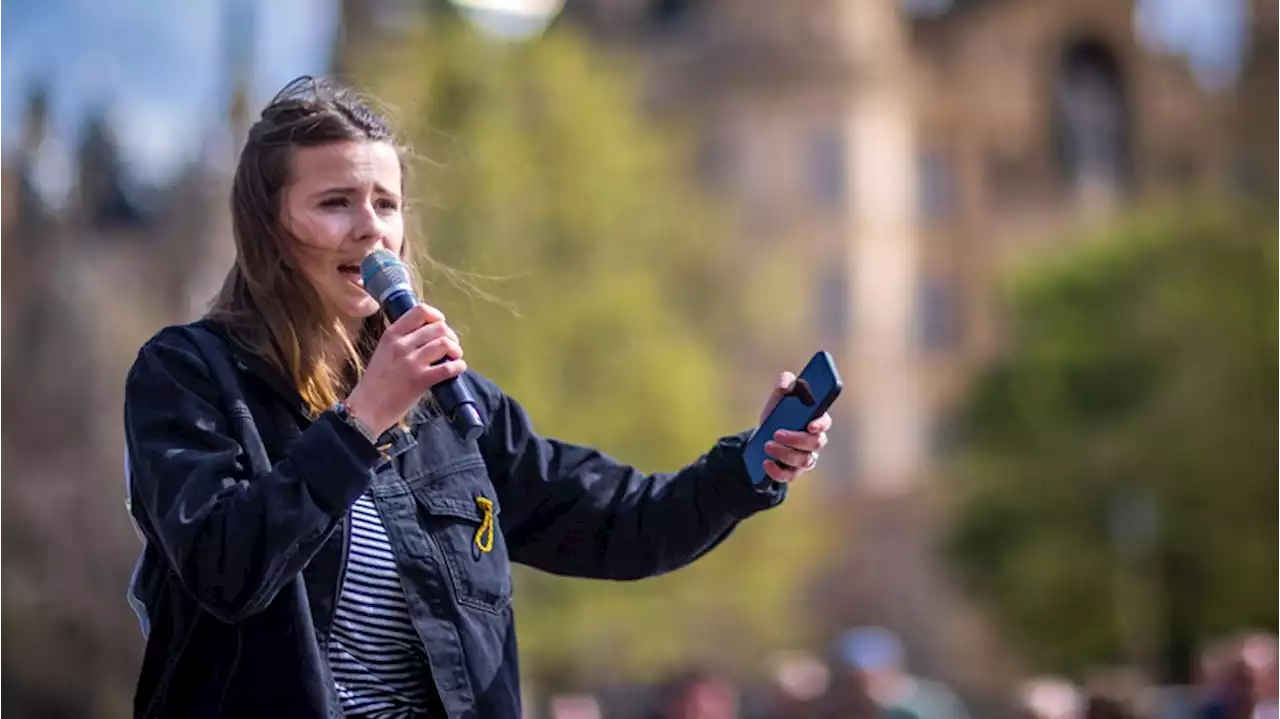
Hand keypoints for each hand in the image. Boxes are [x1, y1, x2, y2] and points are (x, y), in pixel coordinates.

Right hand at [344, 304, 465, 435]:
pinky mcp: (420, 380)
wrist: (367, 408)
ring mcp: (411, 362)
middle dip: (450, 335)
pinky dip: (458, 366)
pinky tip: (458, 368)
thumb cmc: (376, 382)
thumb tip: (427, 333)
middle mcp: (402, 345)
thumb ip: (401, 340)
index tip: (441, 324)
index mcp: (392, 335)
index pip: (420, 312)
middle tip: (451, 345)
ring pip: (444, 344)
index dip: (437, 316)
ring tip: (455, 356)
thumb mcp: (383, 351)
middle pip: (438, 328)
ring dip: (455, 349)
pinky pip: (447, 368)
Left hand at [756, 371, 831, 483]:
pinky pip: (789, 476)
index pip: (825, 422)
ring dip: (784, 453)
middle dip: (796, 439)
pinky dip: (777, 471)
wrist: (761, 437)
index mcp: (814, 421)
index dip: (820, 424)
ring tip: (767, 445)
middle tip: (776, 434)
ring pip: (804, 460)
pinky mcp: (793, 472)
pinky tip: (766, 463)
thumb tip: (786, 383)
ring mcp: (805, 458)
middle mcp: (814, 441)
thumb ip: (784, 384)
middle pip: (815, 443)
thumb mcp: (777, 399)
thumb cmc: (777, 415)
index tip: (810, 424)